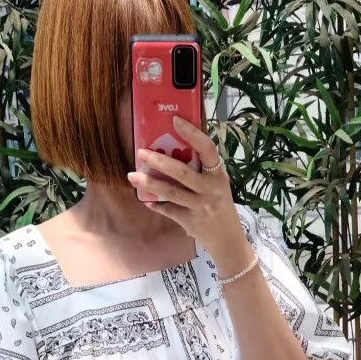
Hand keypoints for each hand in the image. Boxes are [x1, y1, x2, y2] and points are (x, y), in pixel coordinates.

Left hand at [127, 115, 251, 276]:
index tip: (175, 120)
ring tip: (132, 176)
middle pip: (182, 172)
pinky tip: (146, 200)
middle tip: (142, 152)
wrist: (228, 239)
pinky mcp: (190, 222)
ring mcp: (200, 207)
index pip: (207, 149)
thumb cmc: (220, 205)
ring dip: (150, 184)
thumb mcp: (218, 184)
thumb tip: (174, 150)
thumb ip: (201, 170)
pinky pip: (168, 210)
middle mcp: (210, 190)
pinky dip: (156, 205)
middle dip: (160, 161)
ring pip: (171, 192)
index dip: (192, 133)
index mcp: (218, 175)